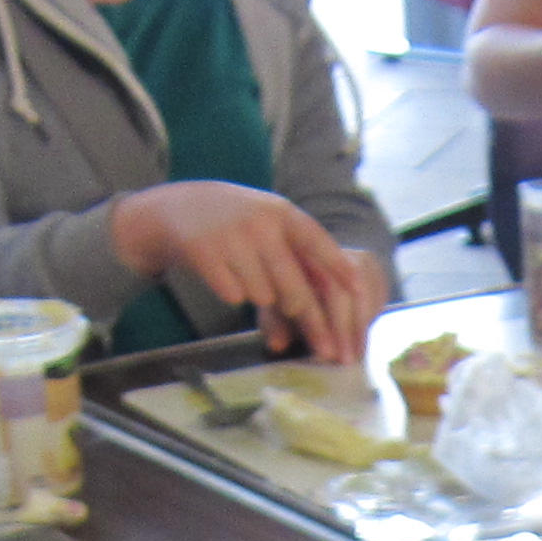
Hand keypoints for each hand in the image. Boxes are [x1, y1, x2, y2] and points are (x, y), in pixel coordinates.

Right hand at [110, 180, 378, 362]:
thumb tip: (323, 306)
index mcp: (283, 213)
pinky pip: (234, 296)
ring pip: (263, 297)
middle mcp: (262, 223)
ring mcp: (233, 237)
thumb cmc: (238, 224)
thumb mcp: (270, 225)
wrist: (182, 206)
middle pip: (294, 289)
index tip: (359, 293)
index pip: (318, 244)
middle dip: (305, 317)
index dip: (339, 269)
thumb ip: (297, 257)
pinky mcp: (206, 252)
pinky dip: (232, 293)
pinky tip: (223, 274)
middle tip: (310, 334)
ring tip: (246, 274)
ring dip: (260, 297)